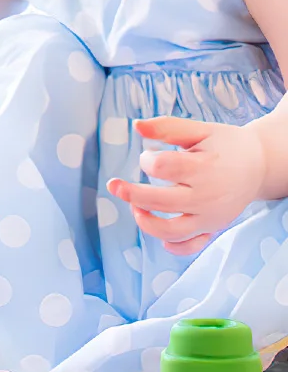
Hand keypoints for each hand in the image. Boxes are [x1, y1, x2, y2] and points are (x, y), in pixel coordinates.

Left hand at [108, 116, 265, 255]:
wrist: (259, 166)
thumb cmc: (225, 145)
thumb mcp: (200, 129)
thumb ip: (168, 127)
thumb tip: (136, 125)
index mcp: (205, 168)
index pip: (163, 168)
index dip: (147, 160)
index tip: (148, 155)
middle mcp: (208, 196)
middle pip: (162, 202)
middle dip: (131, 194)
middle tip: (113, 184)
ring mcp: (210, 217)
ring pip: (172, 231)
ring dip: (146, 222)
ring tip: (135, 208)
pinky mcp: (212, 229)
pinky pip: (189, 246)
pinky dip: (171, 245)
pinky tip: (158, 230)